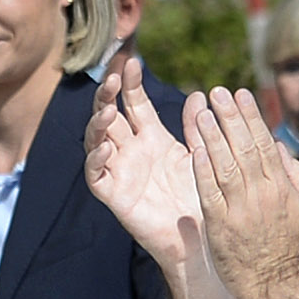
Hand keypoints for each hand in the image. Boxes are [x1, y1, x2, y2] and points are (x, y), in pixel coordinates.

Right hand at [87, 55, 206, 273]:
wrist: (202, 236)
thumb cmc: (202, 196)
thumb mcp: (201, 155)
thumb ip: (197, 128)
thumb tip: (199, 95)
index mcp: (152, 137)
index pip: (134, 103)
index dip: (130, 83)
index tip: (130, 62)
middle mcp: (131, 150)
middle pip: (109, 115)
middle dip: (106, 96)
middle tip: (111, 79)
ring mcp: (119, 171)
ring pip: (96, 140)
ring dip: (98, 123)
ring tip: (107, 111)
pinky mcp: (113, 195)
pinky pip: (96, 175)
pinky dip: (97, 159)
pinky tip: (106, 146)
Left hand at [183, 88, 298, 291]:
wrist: (272, 281)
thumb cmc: (283, 242)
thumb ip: (292, 173)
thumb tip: (279, 145)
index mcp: (281, 185)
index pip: (264, 142)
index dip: (251, 117)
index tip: (240, 94)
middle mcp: (263, 192)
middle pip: (245, 147)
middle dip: (231, 117)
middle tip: (218, 92)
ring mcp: (241, 207)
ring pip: (226, 164)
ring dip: (213, 136)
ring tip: (201, 111)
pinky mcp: (221, 223)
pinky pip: (211, 191)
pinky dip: (203, 169)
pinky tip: (195, 149)